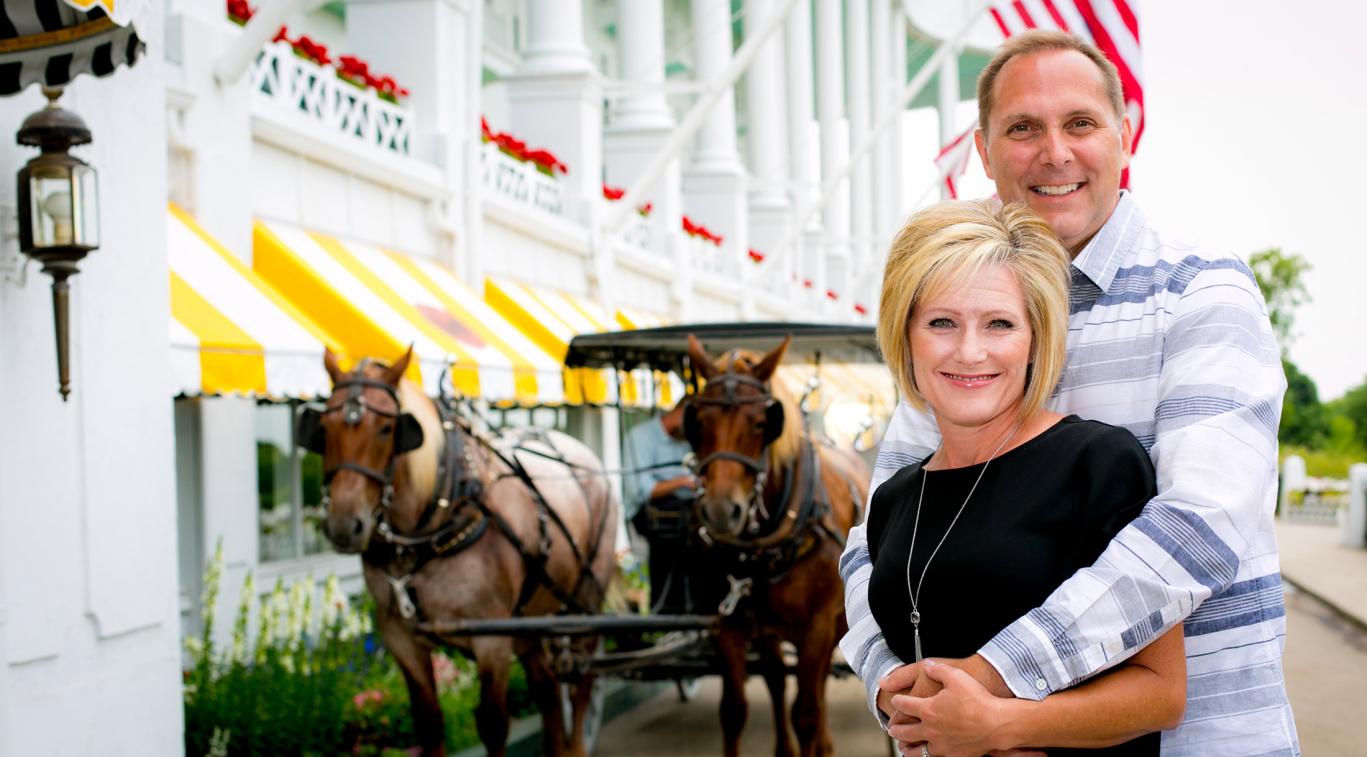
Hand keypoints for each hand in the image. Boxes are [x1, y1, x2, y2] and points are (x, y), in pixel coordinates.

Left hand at [886, 660, 1010, 756]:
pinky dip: (926, 756)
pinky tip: (927, 754)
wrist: (996, 723)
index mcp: (927, 709)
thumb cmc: (977, 700)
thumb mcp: (956, 676)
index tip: (895, 700)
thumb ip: (938, 669)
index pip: (903, 705)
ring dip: (907, 748)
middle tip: (892, 728)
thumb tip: (928, 666)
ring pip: (916, 751)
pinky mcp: (952, 755)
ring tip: (903, 747)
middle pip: (904, 732)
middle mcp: (930, 729)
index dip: (897, 701)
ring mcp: (940, 745)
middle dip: (895, 729)